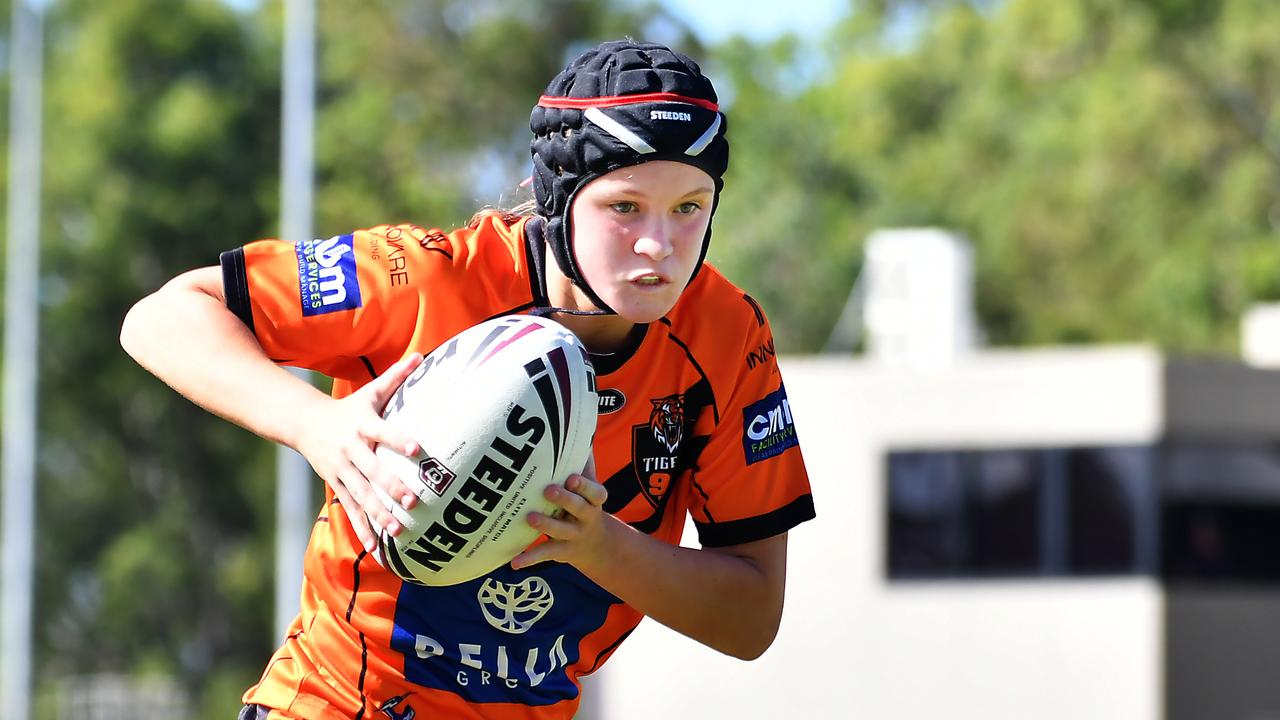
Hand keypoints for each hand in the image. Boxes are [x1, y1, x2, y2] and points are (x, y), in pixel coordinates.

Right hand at [293, 353, 422, 551]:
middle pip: (372, 471)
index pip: (383, 431)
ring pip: (361, 496)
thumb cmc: (349, 408)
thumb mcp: (371, 392)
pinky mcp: (337, 486)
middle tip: (413, 500)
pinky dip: (364, 529)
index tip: (418, 447)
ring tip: (399, 530)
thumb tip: (422, 355)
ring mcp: (342, 471)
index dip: (399, 439)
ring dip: (379, 514)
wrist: (305, 424)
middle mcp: (351, 450)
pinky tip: (379, 548)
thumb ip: (398, 377)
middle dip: (391, 487)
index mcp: (362, 425)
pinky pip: (351, 511)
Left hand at [510, 456, 614, 570]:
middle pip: (580, 509)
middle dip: (565, 500)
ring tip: (530, 518)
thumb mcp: (590, 489)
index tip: (571, 477)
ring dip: (546, 525)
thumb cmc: (585, 505)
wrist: (598, 545)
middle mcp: (586, 518)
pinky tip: (514, 563)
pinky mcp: (561, 551)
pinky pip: (545, 554)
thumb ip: (584, 464)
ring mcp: (574, 536)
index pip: (595, 493)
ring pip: (561, 531)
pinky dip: (529, 560)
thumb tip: (579, 431)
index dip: (585, 486)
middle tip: (548, 490)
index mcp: (594, 501)